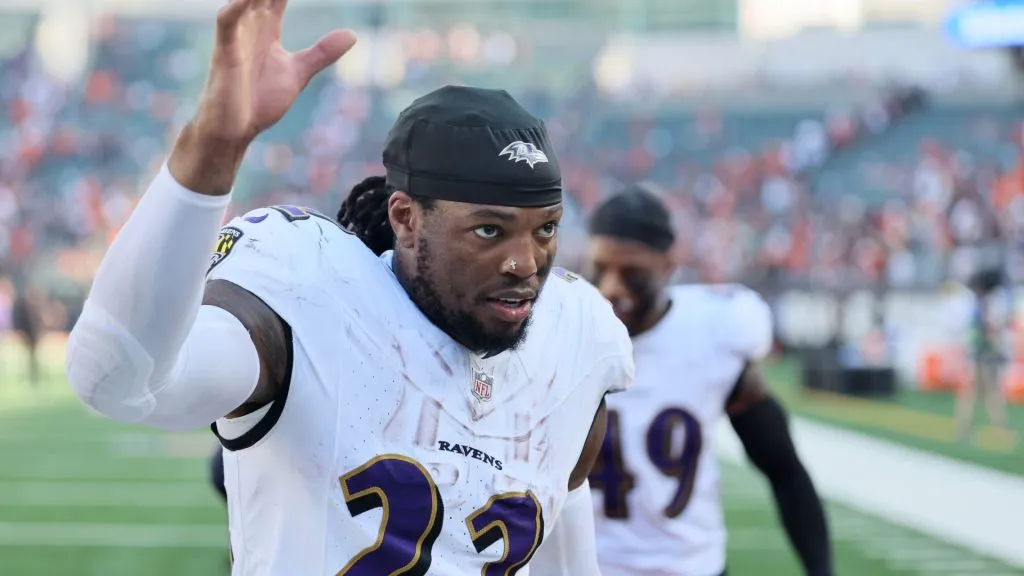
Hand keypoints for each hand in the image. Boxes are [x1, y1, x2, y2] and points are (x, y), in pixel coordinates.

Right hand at [198, 0, 355, 143]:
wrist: (235, 130)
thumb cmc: (258, 100)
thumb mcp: (297, 72)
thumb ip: (322, 52)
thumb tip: (352, 34)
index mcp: (267, 26)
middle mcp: (250, 24)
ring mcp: (236, 36)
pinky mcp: (225, 52)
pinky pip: (228, 21)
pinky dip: (237, 6)